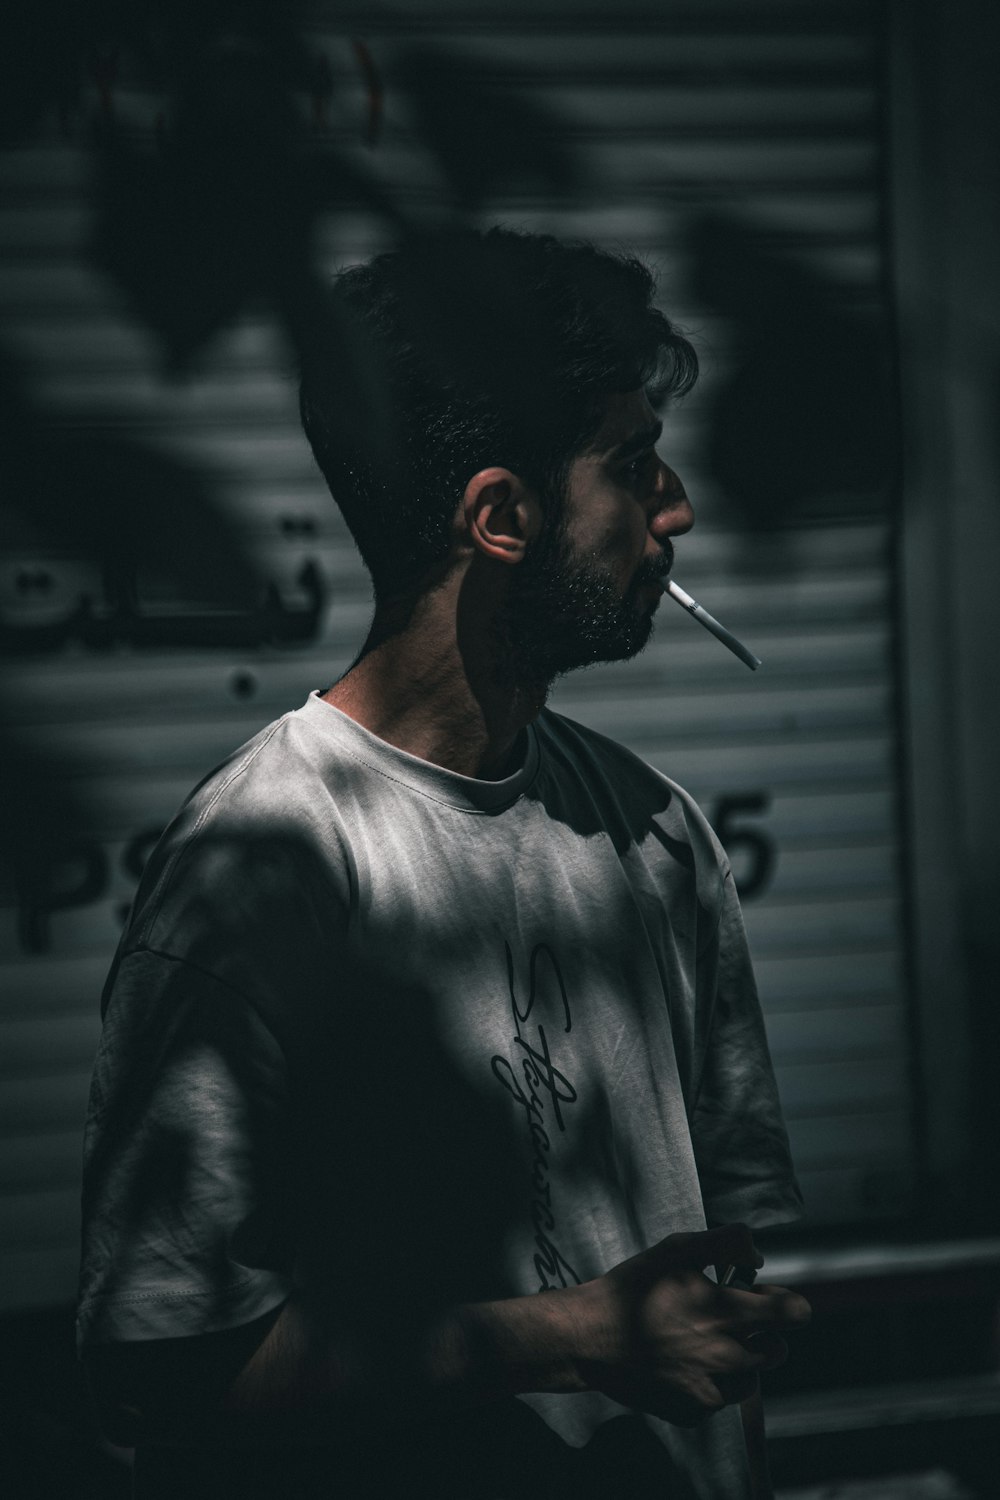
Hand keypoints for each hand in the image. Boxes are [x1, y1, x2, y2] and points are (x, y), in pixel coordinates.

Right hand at [572, 1223, 810, 1426]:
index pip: (795, 1314)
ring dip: (742, 1361)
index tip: (760, 1297)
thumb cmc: (634, 1287)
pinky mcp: (694, 1411)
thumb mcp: (677, 1248)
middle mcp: (726, 1355)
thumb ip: (726, 1243)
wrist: (590, 1337)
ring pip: (753, 1378)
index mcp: (726, 1311)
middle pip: (778, 1350)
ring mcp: (711, 1389)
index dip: (784, 1302)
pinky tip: (684, 1364)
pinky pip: (722, 1399)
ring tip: (708, 1343)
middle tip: (731, 1320)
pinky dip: (712, 1383)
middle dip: (763, 1333)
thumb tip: (758, 1257)